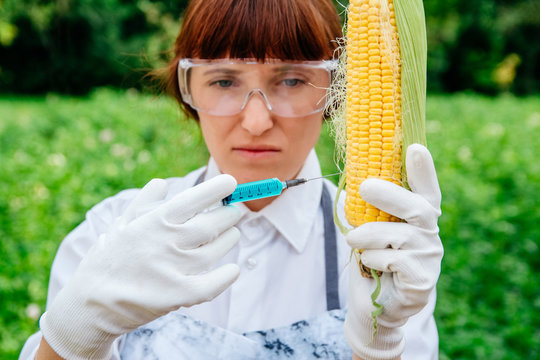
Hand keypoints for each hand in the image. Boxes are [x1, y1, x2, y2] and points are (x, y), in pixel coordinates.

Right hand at [40, 175, 241, 359]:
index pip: (192, 200)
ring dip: (229, 239)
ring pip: (214, 250)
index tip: (231, 183)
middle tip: (234, 211)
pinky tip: (232, 269)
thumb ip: (143, 203)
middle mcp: (165, 242)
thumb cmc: (109, 259)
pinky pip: (211, 285)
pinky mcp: (177, 296)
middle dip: (228, 215)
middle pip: (210, 224)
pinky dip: (226, 276)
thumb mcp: (121, 225)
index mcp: (152, 222)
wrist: (90, 305)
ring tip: (233, 234)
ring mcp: (172, 269)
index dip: (215, 190)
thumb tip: (162, 183)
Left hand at [344, 144, 442, 359]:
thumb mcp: (367, 231)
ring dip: (368, 235)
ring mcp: (429, 258)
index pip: (427, 191)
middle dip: (390, 194)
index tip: (415, 148)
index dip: (424, 171)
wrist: (372, 306)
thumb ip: (366, 210)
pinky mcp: (422, 280)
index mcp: (418, 220)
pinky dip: (373, 259)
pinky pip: (394, 260)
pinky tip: (370, 265)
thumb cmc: (371, 262)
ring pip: (398, 235)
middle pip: (418, 208)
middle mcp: (429, 236)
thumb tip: (349, 186)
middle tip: (364, 186)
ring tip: (353, 240)